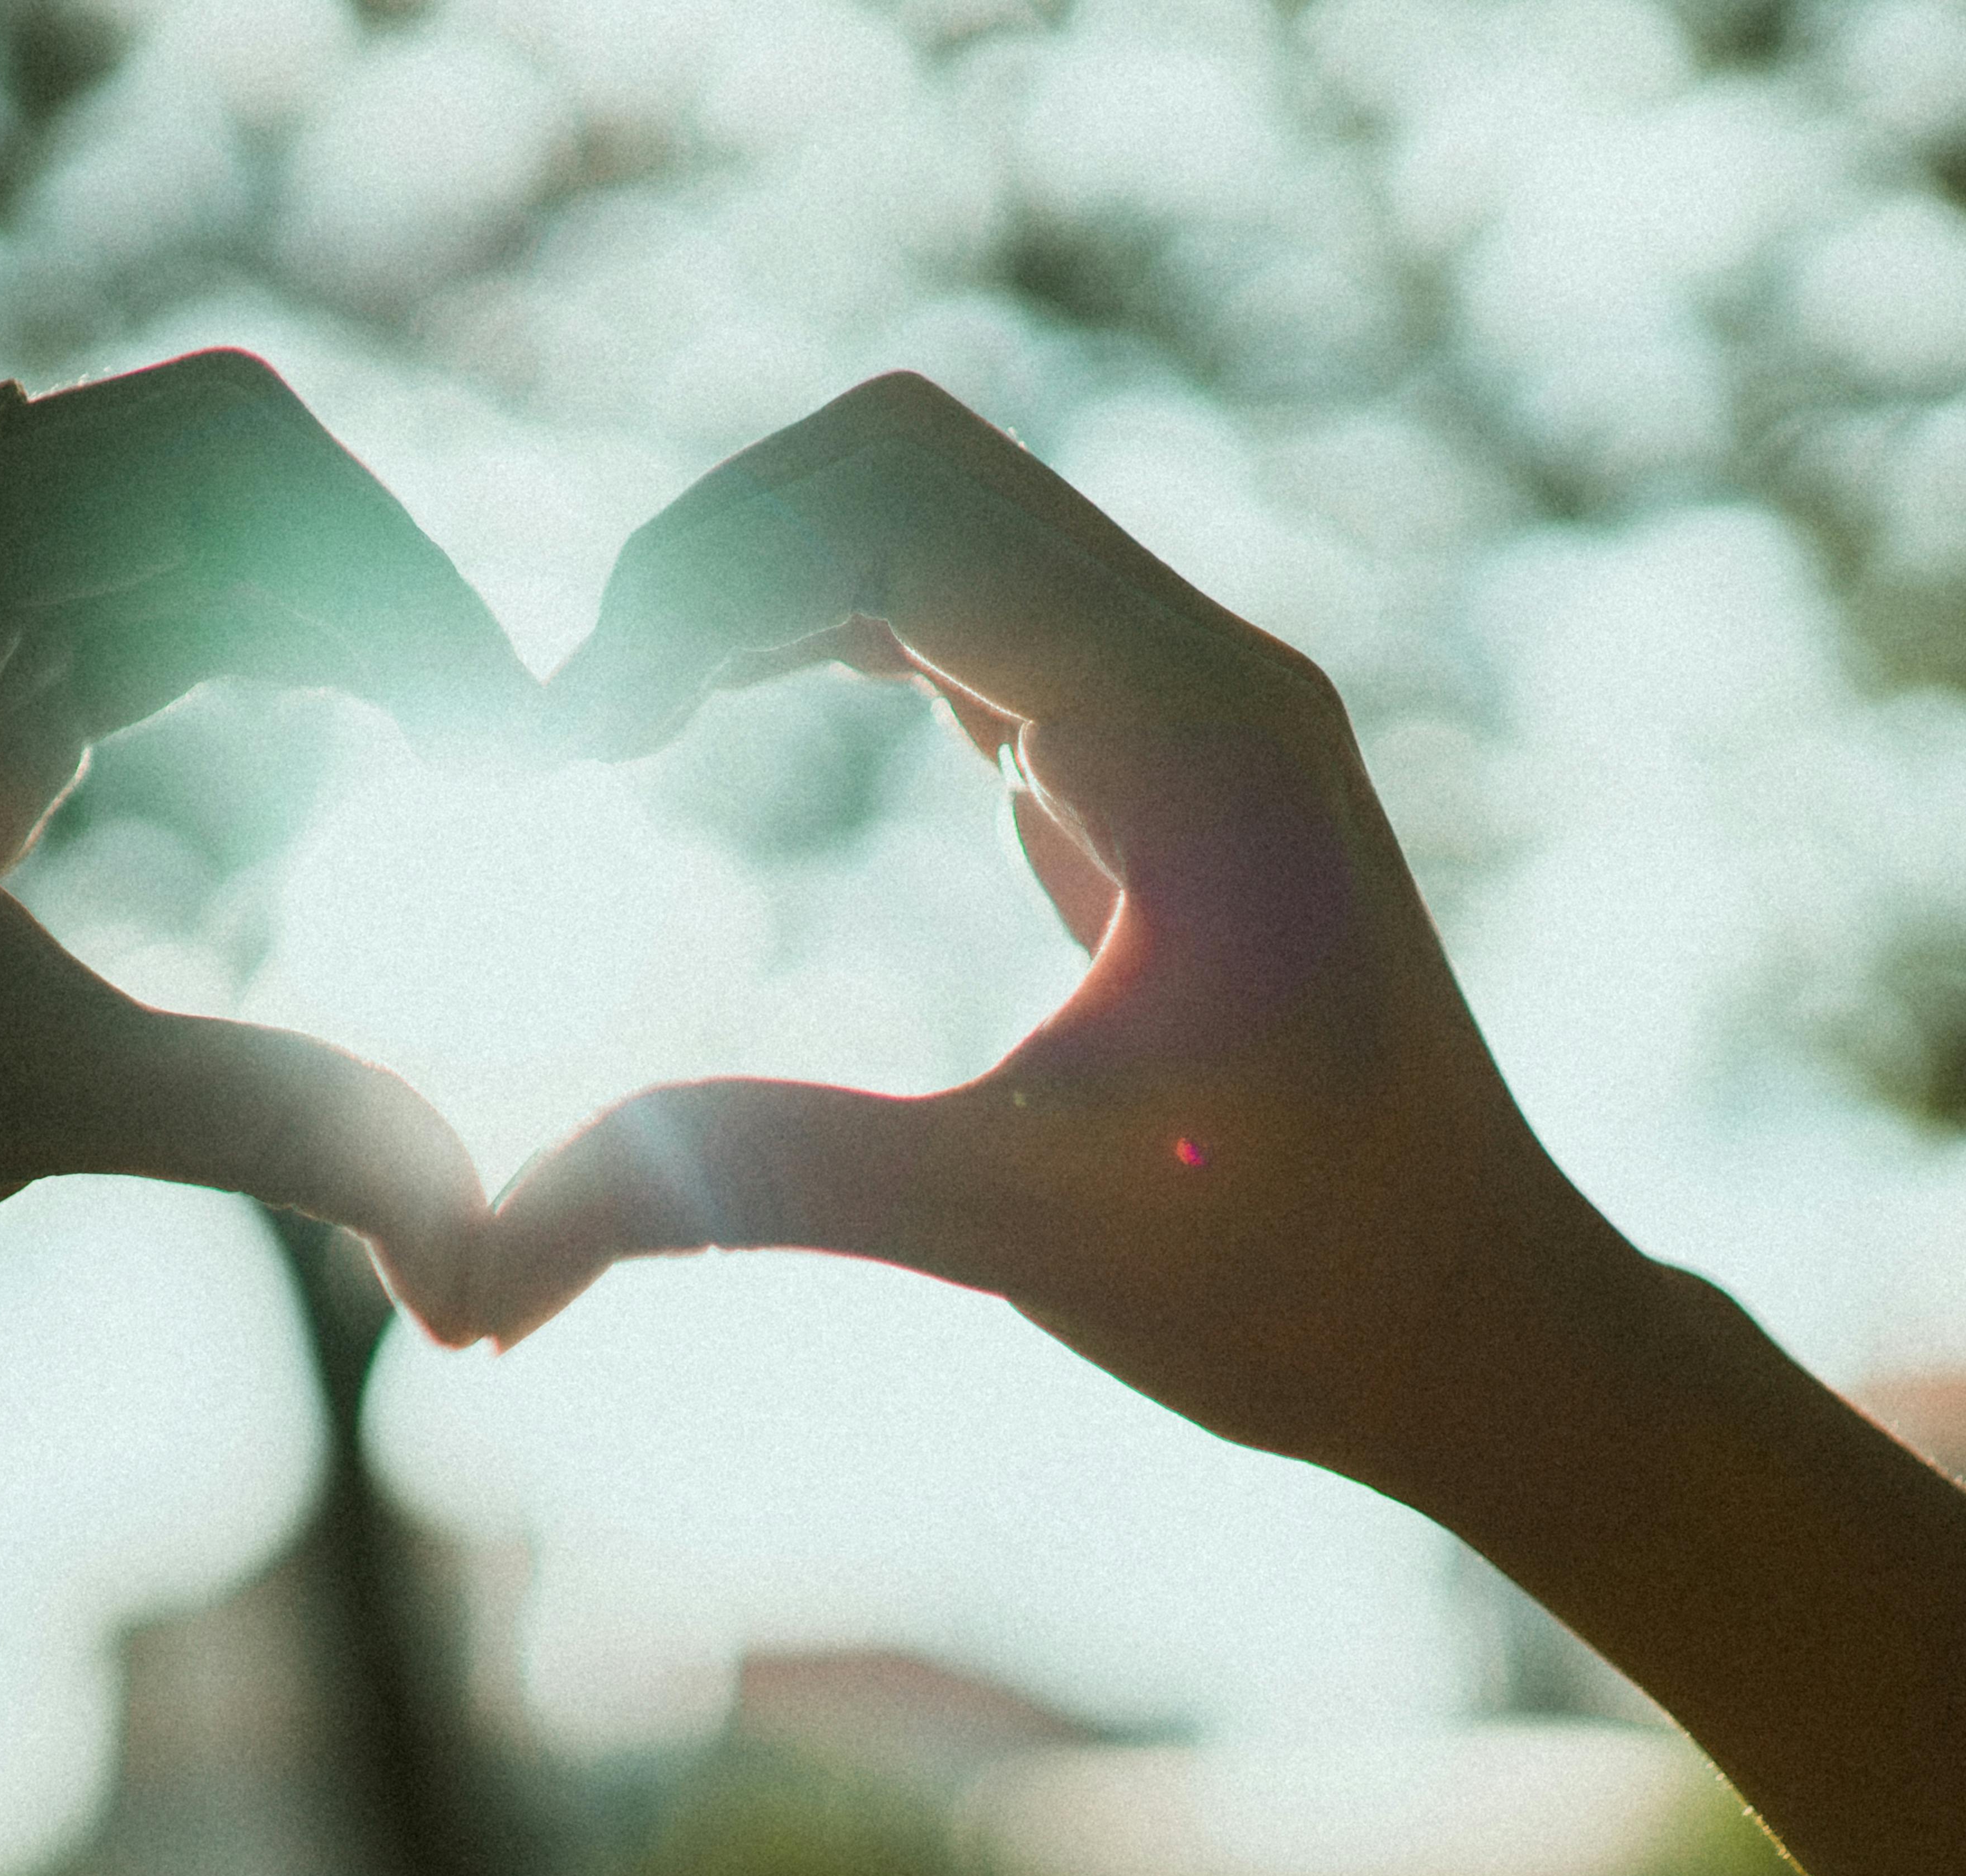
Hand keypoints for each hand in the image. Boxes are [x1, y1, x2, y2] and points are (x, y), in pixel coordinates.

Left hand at [0, 352, 515, 1353]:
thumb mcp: (15, 1102)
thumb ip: (266, 1123)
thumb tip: (490, 1243)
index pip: (209, 457)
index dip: (393, 568)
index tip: (511, 727)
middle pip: (211, 472)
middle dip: (385, 592)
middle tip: (522, 747)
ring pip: (186, 542)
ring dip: (340, 625)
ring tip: (478, 749)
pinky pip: (139, 622)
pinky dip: (270, 667)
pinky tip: (379, 744)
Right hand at [473, 373, 1644, 1497]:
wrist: (1485, 1323)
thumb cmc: (1297, 1285)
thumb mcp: (1008, 1230)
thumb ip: (752, 1186)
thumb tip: (481, 1265)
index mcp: (1186, 733)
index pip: (889, 512)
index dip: (689, 585)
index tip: (562, 742)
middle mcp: (1203, 671)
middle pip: (903, 462)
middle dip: (708, 553)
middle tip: (575, 724)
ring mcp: (1193, 704)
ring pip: (936, 517)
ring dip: (762, 581)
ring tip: (620, 722)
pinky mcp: (1165, 763)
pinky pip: (973, 612)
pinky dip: (830, 629)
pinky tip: (728, 725)